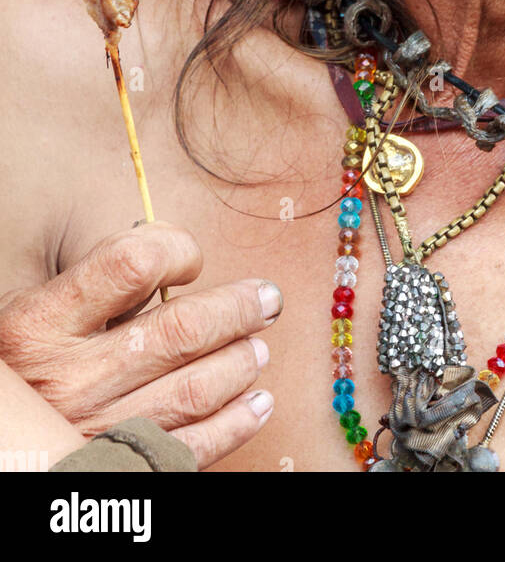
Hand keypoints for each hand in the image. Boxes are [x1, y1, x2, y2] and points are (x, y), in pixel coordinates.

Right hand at [0, 221, 282, 468]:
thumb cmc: (25, 367)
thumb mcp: (37, 312)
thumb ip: (97, 280)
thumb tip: (170, 244)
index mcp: (40, 324)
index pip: (132, 263)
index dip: (177, 249)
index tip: (191, 259)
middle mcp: (66, 380)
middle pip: (180, 331)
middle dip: (237, 309)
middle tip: (267, 298)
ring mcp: (93, 431)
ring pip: (195, 389)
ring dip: (240, 363)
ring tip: (258, 347)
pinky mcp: (117, 472)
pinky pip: (192, 447)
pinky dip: (235, 423)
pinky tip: (256, 402)